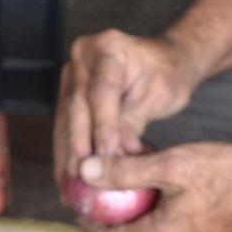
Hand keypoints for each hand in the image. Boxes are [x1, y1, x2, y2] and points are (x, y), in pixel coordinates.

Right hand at [54, 30, 200, 183]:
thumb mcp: (156, 97)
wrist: (162, 60)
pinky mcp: (68, 88)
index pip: (101, 91)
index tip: (108, 156)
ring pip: (65, 116)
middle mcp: (83, 55)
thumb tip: (118, 157)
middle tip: (84, 176)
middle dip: (79, 144)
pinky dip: (67, 148)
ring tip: (70, 183)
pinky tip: (68, 174)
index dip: (102, 126)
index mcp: (109, 48)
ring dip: (67, 152)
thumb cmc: (166, 75)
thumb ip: (133, 123)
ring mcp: (72, 70)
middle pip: (77, 104)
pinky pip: (65, 120)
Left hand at [75, 144, 231, 231]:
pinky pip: (170, 219)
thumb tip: (85, 172)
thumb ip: (127, 170)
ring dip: (135, 200)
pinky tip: (159, 170)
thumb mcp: (173, 165)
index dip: (87, 222)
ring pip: (150, 223)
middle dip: (110, 206)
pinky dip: (157, 200)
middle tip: (99, 177)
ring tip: (128, 166)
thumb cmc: (230, 173)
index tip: (75, 199)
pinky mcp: (207, 231)